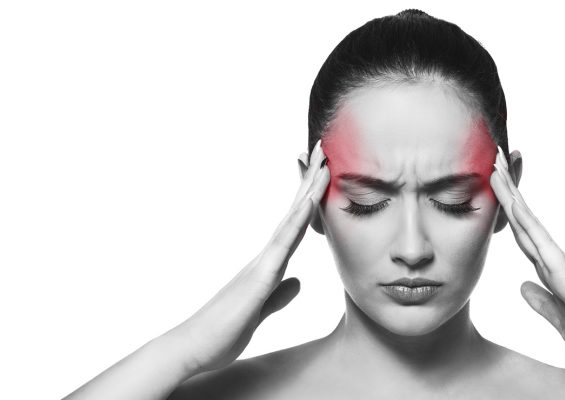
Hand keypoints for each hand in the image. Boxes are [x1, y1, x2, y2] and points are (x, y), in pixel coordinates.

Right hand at [166, 139, 329, 373]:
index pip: (295, 225)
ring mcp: (262, 263)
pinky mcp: (259, 277)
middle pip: (295, 211)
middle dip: (310, 180)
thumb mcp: (260, 311)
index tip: (323, 173)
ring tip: (324, 162)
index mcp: (269, 265)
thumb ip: (278, 295)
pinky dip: (298, 220)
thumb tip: (297, 283)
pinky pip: (284, 243)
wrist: (193, 349)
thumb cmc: (223, 332)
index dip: (310, 198)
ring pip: (291, 219)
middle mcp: (265, 256)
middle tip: (325, 148)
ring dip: (308, 190)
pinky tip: (310, 203)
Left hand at [489, 146, 564, 379]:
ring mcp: (563, 265)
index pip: (524, 236)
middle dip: (508, 191)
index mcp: (555, 273)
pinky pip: (541, 243)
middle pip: (524, 220)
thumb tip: (524, 286)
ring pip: (530, 223)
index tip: (495, 188)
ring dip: (512, 195)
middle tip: (493, 159)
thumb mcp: (562, 323)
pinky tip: (513, 204)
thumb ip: (544, 303)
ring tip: (496, 166)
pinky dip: (526, 221)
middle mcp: (558, 262)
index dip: (508, 212)